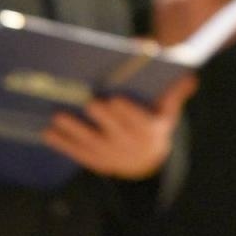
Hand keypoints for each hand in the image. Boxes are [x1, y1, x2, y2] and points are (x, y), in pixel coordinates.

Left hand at [43, 76, 196, 178]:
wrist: (147, 159)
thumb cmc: (155, 121)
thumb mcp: (168, 107)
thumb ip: (174, 89)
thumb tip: (188, 73)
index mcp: (151, 132)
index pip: (140, 122)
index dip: (128, 112)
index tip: (116, 98)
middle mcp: (131, 148)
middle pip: (114, 132)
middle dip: (102, 118)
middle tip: (88, 102)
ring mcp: (111, 157)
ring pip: (91, 143)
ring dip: (74, 131)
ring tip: (58, 116)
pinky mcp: (96, 162)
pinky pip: (78, 153)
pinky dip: (62, 144)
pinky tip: (47, 133)